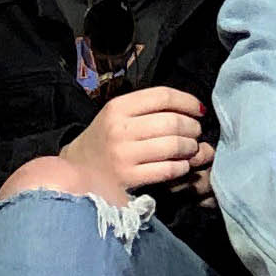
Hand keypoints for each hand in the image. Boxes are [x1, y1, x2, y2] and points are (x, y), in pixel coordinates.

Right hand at [59, 86, 208, 192]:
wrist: (76, 170)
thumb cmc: (104, 140)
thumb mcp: (118, 115)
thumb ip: (150, 109)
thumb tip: (195, 109)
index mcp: (117, 107)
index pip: (163, 96)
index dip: (188, 101)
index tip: (199, 110)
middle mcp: (119, 129)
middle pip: (172, 122)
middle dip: (193, 127)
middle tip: (195, 133)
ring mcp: (123, 155)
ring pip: (174, 146)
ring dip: (191, 148)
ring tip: (190, 149)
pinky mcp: (128, 178)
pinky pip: (168, 169)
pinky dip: (182, 167)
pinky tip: (181, 165)